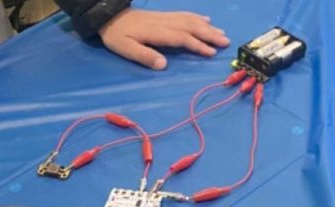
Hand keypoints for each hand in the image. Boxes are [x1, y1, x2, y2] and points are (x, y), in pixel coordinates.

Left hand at [98, 9, 230, 69]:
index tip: (211, 52)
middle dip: (209, 35)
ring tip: (222, 34)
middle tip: (226, 42)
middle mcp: (164, 23)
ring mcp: (165, 17)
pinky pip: (183, 14)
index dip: (197, 45)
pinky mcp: (163, 16)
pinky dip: (197, 17)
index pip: (182, 38)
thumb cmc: (116, 36)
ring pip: (190, 20)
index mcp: (157, 32)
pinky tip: (206, 20)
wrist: (108, 16)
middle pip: (191, 27)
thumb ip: (144, 56)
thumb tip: (164, 65)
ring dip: (207, 27)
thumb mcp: (125, 48)